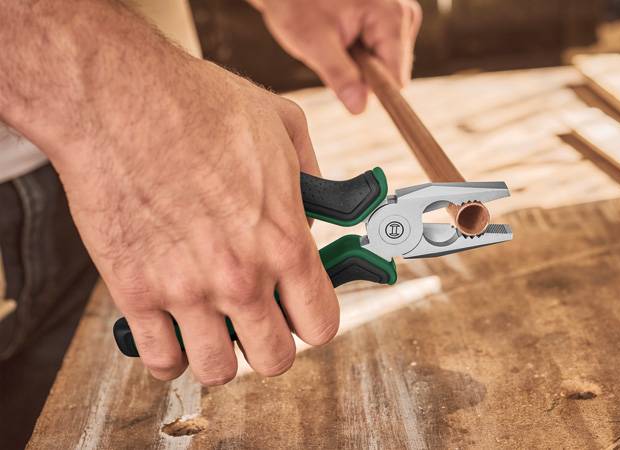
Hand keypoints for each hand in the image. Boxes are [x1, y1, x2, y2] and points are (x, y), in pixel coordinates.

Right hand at [55, 60, 338, 384]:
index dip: (315, 321)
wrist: (120, 99)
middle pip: (274, 359)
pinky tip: (172, 330)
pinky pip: (159, 360)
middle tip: (257, 320)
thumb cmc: (201, 105)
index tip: (301, 310)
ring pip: (217, 370)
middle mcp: (241, 277)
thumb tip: (317, 207)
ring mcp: (186, 291)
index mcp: (284, 241)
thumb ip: (312, 175)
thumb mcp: (283, 125)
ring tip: (213, 327)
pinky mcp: (135, 292)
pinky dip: (169, 355)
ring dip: (220, 355)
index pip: (321, 324)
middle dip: (270, 343)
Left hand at [253, 0, 421, 113]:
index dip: (371, 90)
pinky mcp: (393, 21)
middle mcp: (405, 14)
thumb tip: (360, 108)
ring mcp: (401, 16)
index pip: (396, 77)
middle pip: (393, 72)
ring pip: (388, 66)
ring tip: (336, 40)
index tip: (347, 91)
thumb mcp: (312, 42)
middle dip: (362, 73)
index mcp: (391, 16)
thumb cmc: (296, 3)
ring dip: (360, 64)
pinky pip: (383, 55)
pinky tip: (344, 37)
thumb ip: (339, 75)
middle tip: (332, 50)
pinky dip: (361, 54)